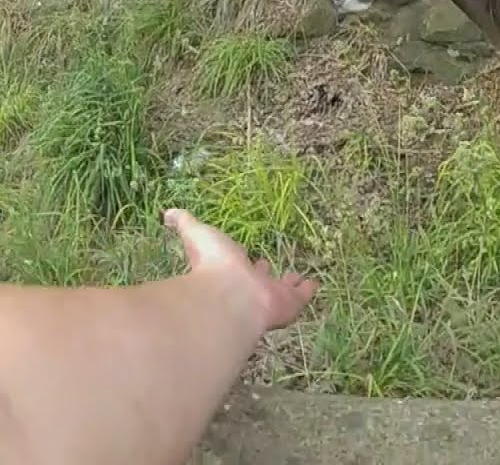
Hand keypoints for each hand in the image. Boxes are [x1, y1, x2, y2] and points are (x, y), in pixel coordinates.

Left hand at [163, 208, 317, 330]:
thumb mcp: (198, 235)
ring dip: (287, 283)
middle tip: (267, 266)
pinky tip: (313, 285)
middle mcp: (249, 285)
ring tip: (295, 277)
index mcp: (230, 270)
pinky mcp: (289, 303)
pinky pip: (301, 296)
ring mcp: (269, 295)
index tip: (248, 256)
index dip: (243, 260)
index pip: (239, 265)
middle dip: (263, 272)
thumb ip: (185, 224)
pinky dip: (307, 290)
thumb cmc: (213, 265)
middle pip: (258, 278)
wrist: (229, 297)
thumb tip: (167, 214)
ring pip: (280, 288)